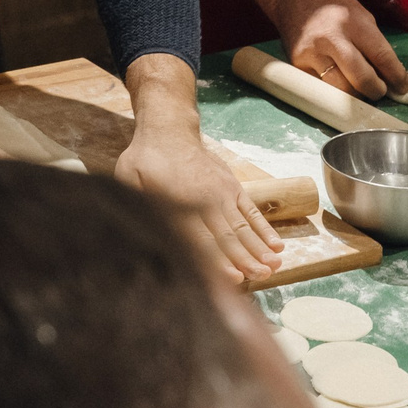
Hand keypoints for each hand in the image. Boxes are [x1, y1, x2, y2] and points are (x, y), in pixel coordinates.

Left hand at [116, 123, 282, 283]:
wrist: (169, 130)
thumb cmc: (146, 160)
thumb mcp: (129, 179)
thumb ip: (138, 204)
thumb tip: (142, 232)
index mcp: (180, 202)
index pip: (200, 237)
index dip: (216, 259)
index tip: (232, 277)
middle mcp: (206, 200)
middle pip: (227, 235)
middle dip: (245, 258)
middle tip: (261, 276)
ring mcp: (223, 193)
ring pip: (242, 225)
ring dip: (259, 247)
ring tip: (274, 265)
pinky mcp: (232, 188)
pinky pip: (251, 211)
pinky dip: (264, 229)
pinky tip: (277, 245)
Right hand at [268, 0, 406, 98]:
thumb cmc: (332, 5)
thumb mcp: (361, 15)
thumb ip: (375, 44)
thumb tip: (390, 75)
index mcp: (353, 22)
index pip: (381, 56)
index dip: (396, 76)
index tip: (402, 87)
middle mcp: (331, 38)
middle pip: (361, 78)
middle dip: (377, 90)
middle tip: (382, 91)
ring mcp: (312, 53)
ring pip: (341, 89)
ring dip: (356, 95)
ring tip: (361, 89)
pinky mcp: (298, 65)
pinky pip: (322, 87)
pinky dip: (335, 90)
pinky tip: (341, 83)